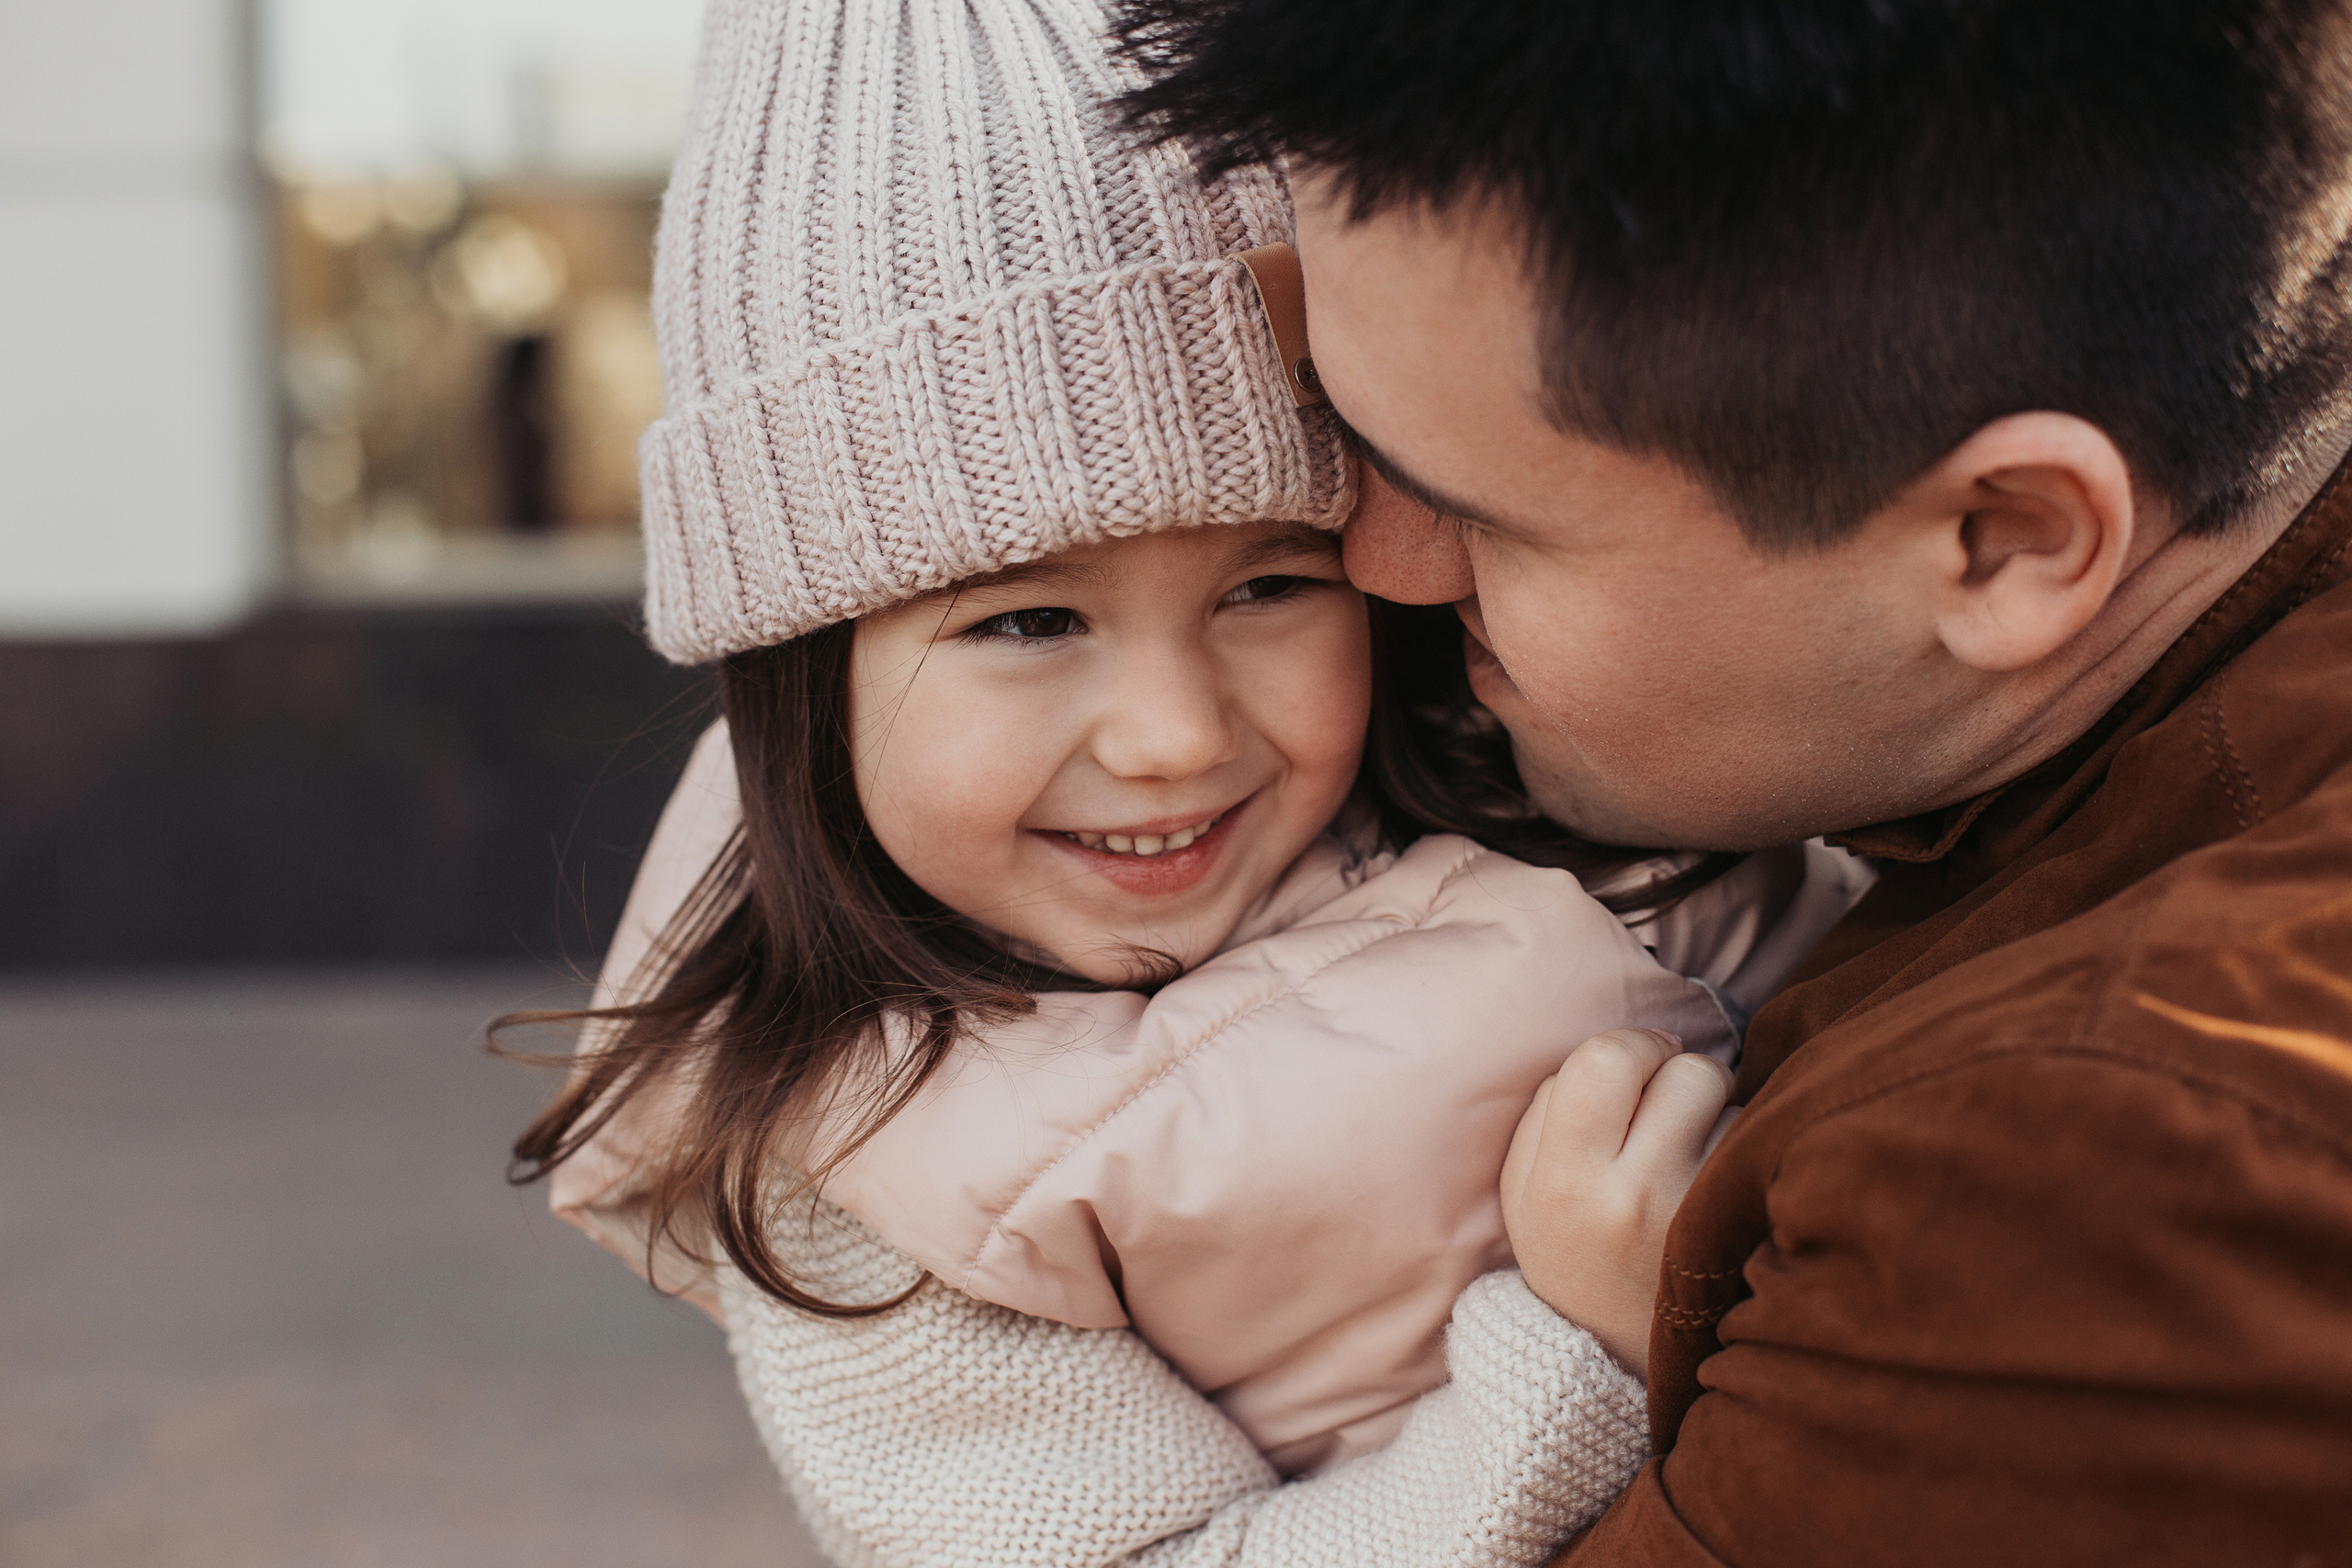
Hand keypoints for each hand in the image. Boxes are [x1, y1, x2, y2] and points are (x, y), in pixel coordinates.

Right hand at [1499, 1029, 1736, 1379]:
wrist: (1619, 1355)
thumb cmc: (1572, 1250)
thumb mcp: (1523, 1192)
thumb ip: (1549, 1109)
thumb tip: (1628, 1047)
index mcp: (1558, 1182)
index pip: (1604, 1058)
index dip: (1629, 1047)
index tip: (1638, 1068)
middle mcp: (1627, 1199)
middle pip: (1682, 1067)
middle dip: (1679, 1070)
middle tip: (1670, 1104)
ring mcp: (1694, 1219)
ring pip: (1731, 1101)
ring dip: (1717, 1108)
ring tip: (1694, 1146)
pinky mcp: (1742, 1232)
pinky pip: (1760, 1141)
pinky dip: (1744, 1146)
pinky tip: (1721, 1181)